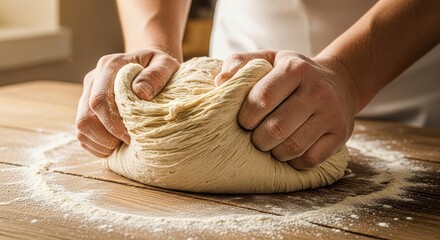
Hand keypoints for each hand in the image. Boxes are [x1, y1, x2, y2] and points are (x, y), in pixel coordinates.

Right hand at [75, 49, 179, 156]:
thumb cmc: (160, 66)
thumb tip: (140, 93)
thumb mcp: (166, 64)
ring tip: (123, 145)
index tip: (131, 136)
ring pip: (81, 127)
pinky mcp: (86, 107)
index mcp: (110, 66)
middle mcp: (94, 79)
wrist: (151, 63)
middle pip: (86, 117)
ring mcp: (87, 94)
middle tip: (128, 144)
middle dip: (106, 137)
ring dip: (101, 143)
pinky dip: (97, 145)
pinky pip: (82, 133)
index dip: (112, 124)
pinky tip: (116, 146)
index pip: (99, 100)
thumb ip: (156, 75)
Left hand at [215, 50, 357, 169]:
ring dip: (274, 152)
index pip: (261, 99)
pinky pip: (309, 160)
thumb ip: (240, 63)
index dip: (245, 116)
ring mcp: (332, 114)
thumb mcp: (268, 59)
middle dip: (257, 139)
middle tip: (255, 136)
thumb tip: (219, 82)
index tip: (244, 120)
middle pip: (276, 129)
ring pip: (292, 147)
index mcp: (295, 68)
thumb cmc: (292, 74)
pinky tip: (288, 150)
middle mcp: (317, 90)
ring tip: (270, 143)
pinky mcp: (341, 134)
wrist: (338, 82)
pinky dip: (293, 161)